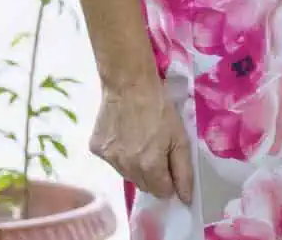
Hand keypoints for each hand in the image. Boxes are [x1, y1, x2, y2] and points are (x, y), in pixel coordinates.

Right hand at [90, 82, 193, 203]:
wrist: (129, 83)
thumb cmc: (160, 107)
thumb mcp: (180, 135)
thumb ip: (183, 169)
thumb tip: (185, 197)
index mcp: (149, 166)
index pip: (161, 191)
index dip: (169, 180)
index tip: (170, 164)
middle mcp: (127, 168)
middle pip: (144, 184)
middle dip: (153, 173)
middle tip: (157, 148)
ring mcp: (109, 160)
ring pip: (127, 174)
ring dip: (136, 164)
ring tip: (140, 138)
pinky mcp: (96, 150)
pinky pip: (112, 160)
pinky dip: (120, 152)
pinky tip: (125, 133)